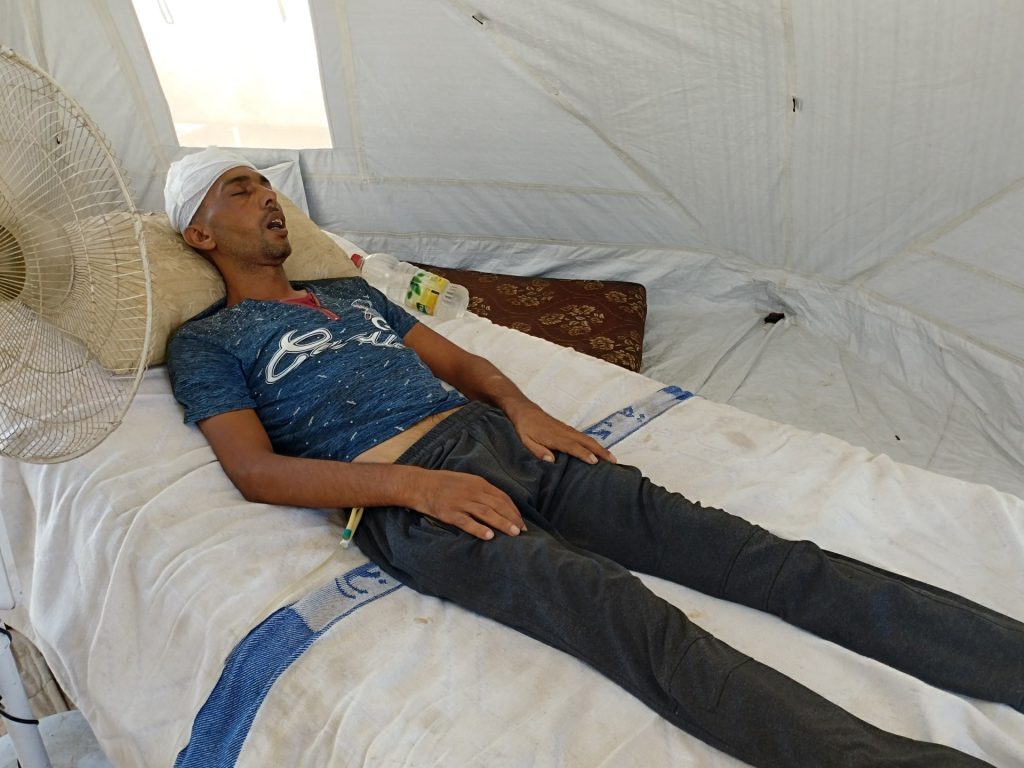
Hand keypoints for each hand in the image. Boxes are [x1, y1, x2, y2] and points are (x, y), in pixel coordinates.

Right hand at [409, 468, 525, 540]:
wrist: (420, 484)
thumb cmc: (444, 483)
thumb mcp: (466, 480)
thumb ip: (481, 490)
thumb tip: (499, 503)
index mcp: (478, 483)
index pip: (502, 497)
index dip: (513, 510)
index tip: (521, 521)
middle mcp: (472, 491)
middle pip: (498, 505)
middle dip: (512, 518)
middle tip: (522, 531)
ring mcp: (461, 502)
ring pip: (486, 513)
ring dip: (502, 523)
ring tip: (513, 534)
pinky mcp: (449, 513)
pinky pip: (467, 522)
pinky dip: (479, 529)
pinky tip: (489, 536)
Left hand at [505, 402, 616, 464]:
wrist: (524, 409)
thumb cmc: (524, 427)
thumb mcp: (525, 441)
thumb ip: (538, 451)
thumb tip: (551, 461)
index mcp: (554, 437)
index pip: (572, 446)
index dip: (583, 454)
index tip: (595, 461)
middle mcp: (564, 432)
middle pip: (586, 441)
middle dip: (600, 451)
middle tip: (613, 461)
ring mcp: (567, 429)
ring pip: (587, 438)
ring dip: (600, 447)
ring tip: (611, 458)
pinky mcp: (567, 428)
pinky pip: (583, 436)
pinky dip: (593, 443)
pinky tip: (598, 450)